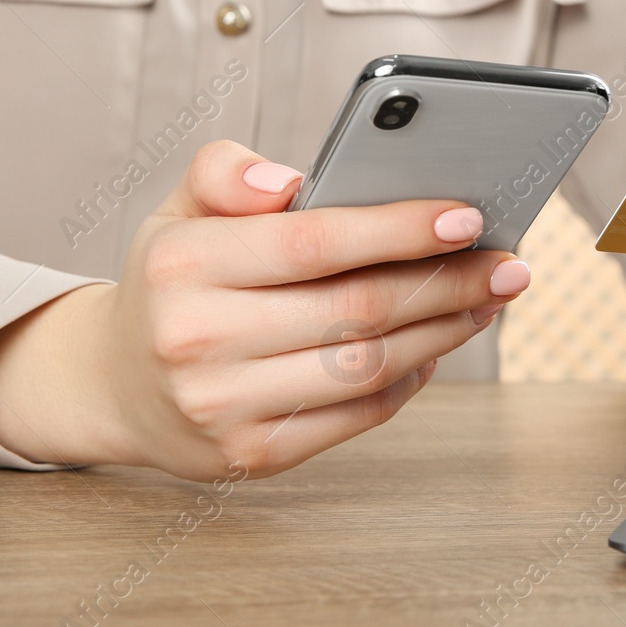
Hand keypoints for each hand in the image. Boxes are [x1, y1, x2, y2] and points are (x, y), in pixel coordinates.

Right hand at [0, 140, 530, 480]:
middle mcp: (197, 340)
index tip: (467, 215)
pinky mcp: (253, 455)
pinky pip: (358, 415)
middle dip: (448, 282)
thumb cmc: (173, 280)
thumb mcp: (179, 209)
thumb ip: (226, 171)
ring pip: (368, 366)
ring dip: (443, 331)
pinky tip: (437, 345)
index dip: (398, 229)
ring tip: (487, 299)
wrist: (116, 383)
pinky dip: (410, 379)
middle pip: (357, 309)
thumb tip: (289, 181)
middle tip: (508, 263)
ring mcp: (224, 407)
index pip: (313, 243)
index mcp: (182, 265)